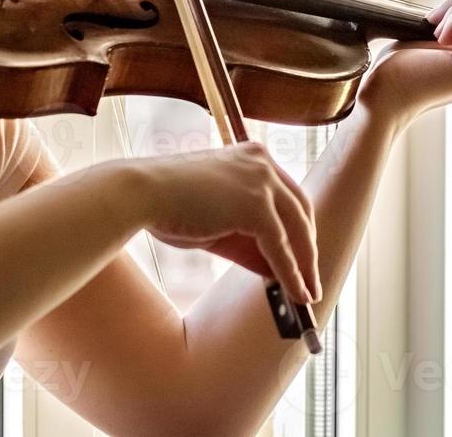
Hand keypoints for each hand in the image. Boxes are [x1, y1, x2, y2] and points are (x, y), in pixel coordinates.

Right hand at [131, 141, 319, 304]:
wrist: (141, 194)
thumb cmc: (168, 204)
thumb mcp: (216, 222)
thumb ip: (247, 241)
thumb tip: (275, 270)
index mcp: (252, 157)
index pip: (287, 196)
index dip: (297, 229)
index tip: (302, 255)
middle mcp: (263, 163)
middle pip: (300, 210)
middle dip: (307, 249)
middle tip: (310, 279)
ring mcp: (262, 183)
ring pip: (297, 231)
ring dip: (305, 266)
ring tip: (307, 294)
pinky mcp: (257, 207)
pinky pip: (281, 248)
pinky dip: (291, 274)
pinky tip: (296, 293)